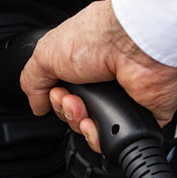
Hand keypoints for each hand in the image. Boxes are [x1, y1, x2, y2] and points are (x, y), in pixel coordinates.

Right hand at [20, 0, 176, 153]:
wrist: (133, 44)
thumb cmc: (97, 36)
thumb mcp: (46, 53)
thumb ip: (34, 80)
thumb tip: (37, 104)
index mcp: (83, 64)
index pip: (63, 95)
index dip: (55, 101)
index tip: (55, 92)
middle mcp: (104, 81)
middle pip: (76, 115)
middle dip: (67, 112)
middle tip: (70, 99)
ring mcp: (124, 99)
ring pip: (94, 131)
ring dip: (80, 126)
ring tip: (83, 109)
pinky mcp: (142, 115)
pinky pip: (118, 140)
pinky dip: (101, 139)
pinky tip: (96, 125)